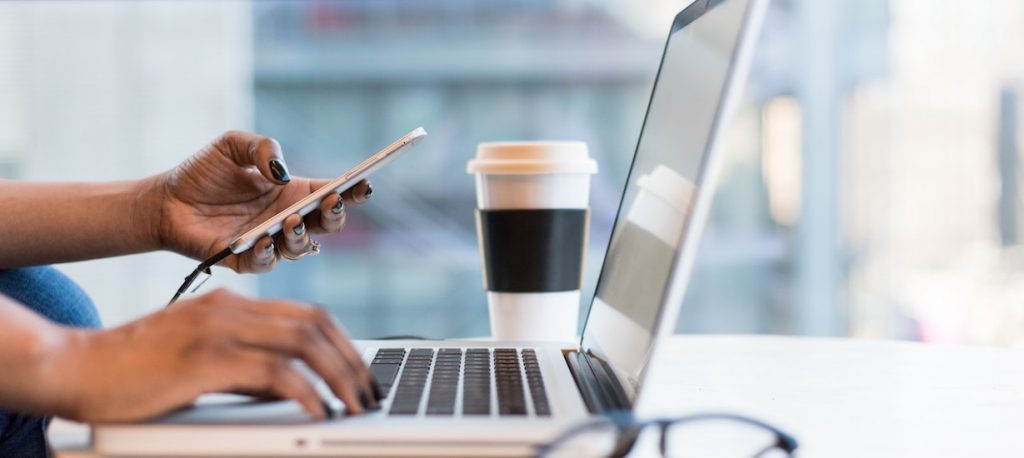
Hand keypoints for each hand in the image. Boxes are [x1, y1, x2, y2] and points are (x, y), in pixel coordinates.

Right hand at [50, 289, 376, 421]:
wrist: (76, 367)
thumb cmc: (135, 370)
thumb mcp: (201, 359)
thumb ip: (246, 366)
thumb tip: (291, 388)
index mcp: (231, 304)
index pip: (307, 313)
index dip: (343, 342)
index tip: (361, 372)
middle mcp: (230, 308)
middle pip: (315, 323)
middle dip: (352, 360)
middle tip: (368, 392)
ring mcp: (218, 329)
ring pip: (303, 342)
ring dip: (338, 375)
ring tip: (354, 405)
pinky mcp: (205, 358)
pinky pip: (273, 372)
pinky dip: (305, 392)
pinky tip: (318, 411)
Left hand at [148, 131, 373, 271]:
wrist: (165, 200)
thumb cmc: (202, 172)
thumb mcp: (232, 145)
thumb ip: (262, 148)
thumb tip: (282, 172)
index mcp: (292, 193)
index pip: (332, 193)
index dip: (352, 191)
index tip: (363, 183)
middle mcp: (286, 219)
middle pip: (326, 225)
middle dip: (335, 215)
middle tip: (331, 202)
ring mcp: (268, 242)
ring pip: (301, 248)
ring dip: (302, 236)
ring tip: (291, 220)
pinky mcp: (244, 260)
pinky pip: (265, 263)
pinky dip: (268, 253)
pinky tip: (264, 239)